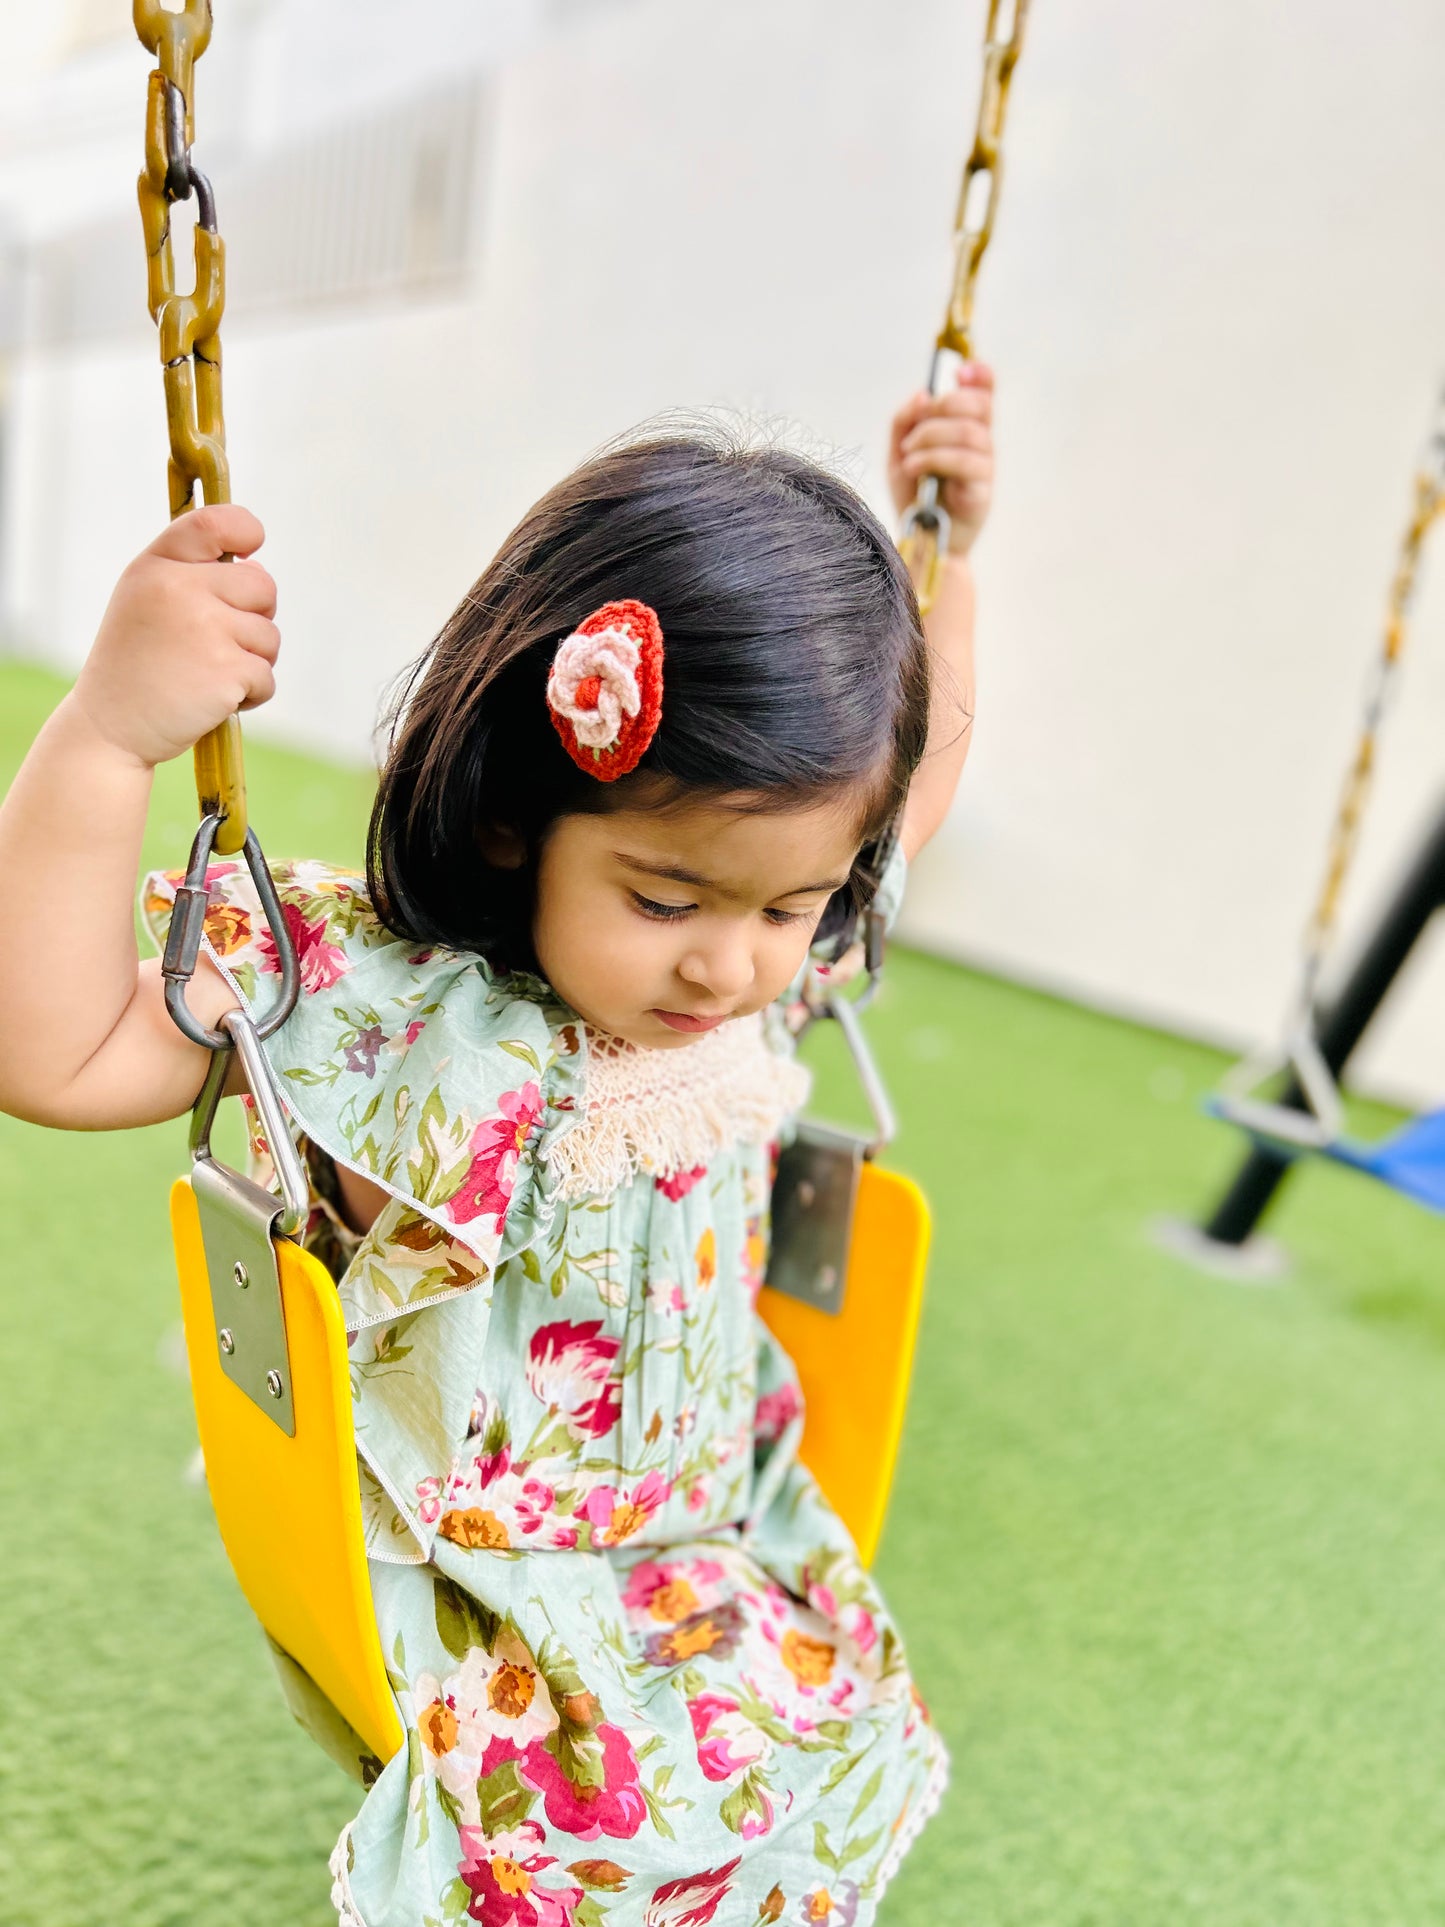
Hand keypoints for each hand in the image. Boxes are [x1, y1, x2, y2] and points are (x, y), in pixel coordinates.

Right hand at [72, 505, 279, 767]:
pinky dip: (251, 694)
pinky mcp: (226, 669)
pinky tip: (214, 701)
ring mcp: (205, 628)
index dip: (245, 529)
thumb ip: (192, 576)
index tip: (251, 548)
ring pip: (269, 635)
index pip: (214, 522)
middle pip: (262, 584)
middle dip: (255, 615)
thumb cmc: (136, 665)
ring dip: (252, 661)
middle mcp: (179, 589)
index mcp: (157, 566)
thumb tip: (256, 563)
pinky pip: (267, 676)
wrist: (111, 727)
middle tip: (221, 642)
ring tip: (207, 675)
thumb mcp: (146, 602)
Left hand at [887, 363, 994, 555]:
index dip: (980, 376)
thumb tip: (922, 394)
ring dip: (930, 437)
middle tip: (914, 431)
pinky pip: (965, 462)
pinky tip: (912, 469)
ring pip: (968, 431)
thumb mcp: (898, 453)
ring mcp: (985, 467)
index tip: (959, 372)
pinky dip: (933, 458)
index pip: (985, 393)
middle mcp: (981, 444)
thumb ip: (905, 421)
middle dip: (941, 407)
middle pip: (977, 405)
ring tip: (908, 456)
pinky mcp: (982, 490)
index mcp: (966, 429)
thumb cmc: (914, 496)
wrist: (919, 540)